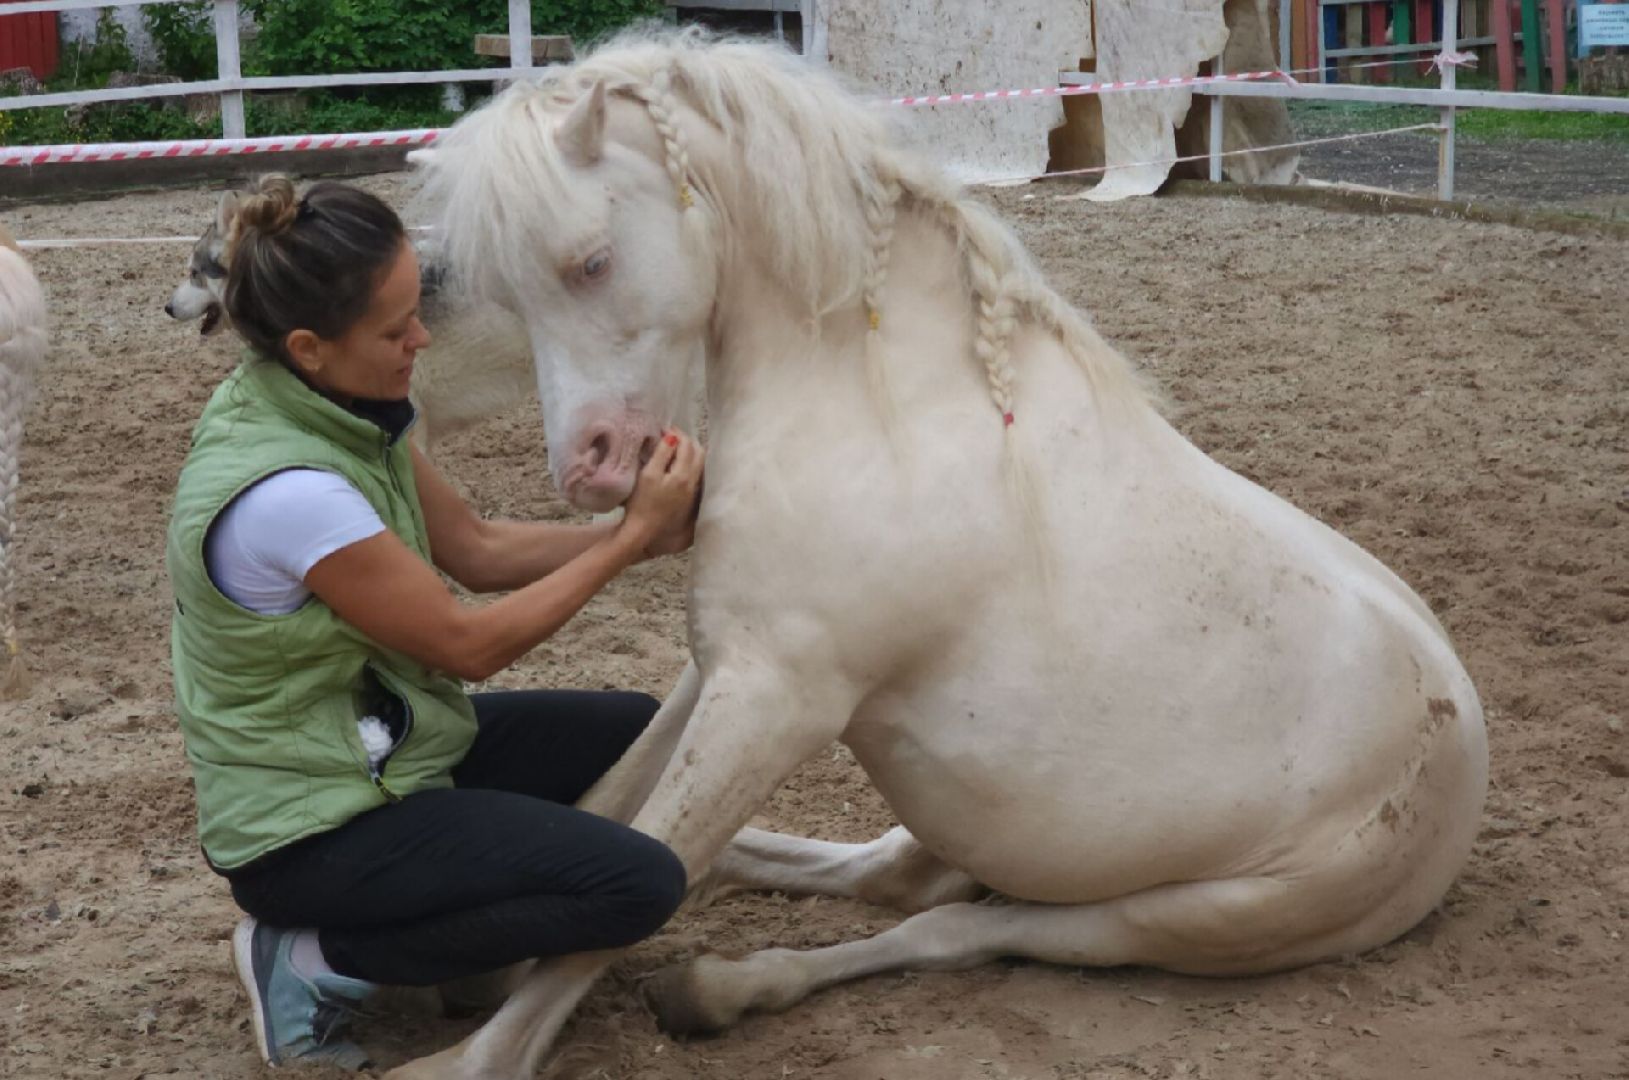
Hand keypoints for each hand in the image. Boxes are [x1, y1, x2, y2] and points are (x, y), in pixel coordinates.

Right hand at [619, 430, 703, 556]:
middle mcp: (692, 482)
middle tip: (670, 436)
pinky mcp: (689, 499)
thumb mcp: (648, 474)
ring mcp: (692, 491)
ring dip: (689, 452)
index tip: (663, 428)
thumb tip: (672, 436)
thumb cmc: (641, 502)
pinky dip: (689, 463)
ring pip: (699, 464)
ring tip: (673, 448)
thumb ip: (662, 454)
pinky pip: (695, 474)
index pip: (687, 445)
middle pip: (699, 453)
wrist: (643, 530)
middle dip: (686, 441)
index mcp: (683, 474)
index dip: (676, 433)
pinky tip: (676, 464)